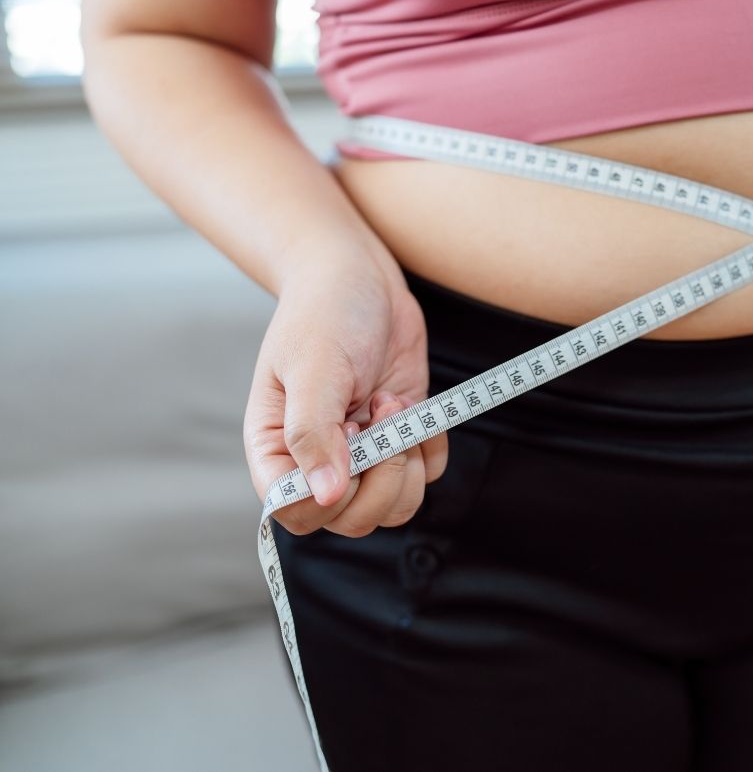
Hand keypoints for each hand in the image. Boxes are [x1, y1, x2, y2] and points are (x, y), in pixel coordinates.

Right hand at [243, 247, 448, 536]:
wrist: (359, 276)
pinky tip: (412, 406)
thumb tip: (326, 494)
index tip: (348, 441)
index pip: (295, 513)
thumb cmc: (323, 313)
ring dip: (407, 464)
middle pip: (352, 520)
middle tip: (381, 416)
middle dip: (381, 477)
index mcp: (276, 449)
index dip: (329, 497)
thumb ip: (313, 433)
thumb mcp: (313, 367)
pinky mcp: (401, 438)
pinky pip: (427, 475)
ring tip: (393, 406)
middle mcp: (318, 461)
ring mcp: (363, 454)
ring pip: (395, 507)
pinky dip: (430, 448)